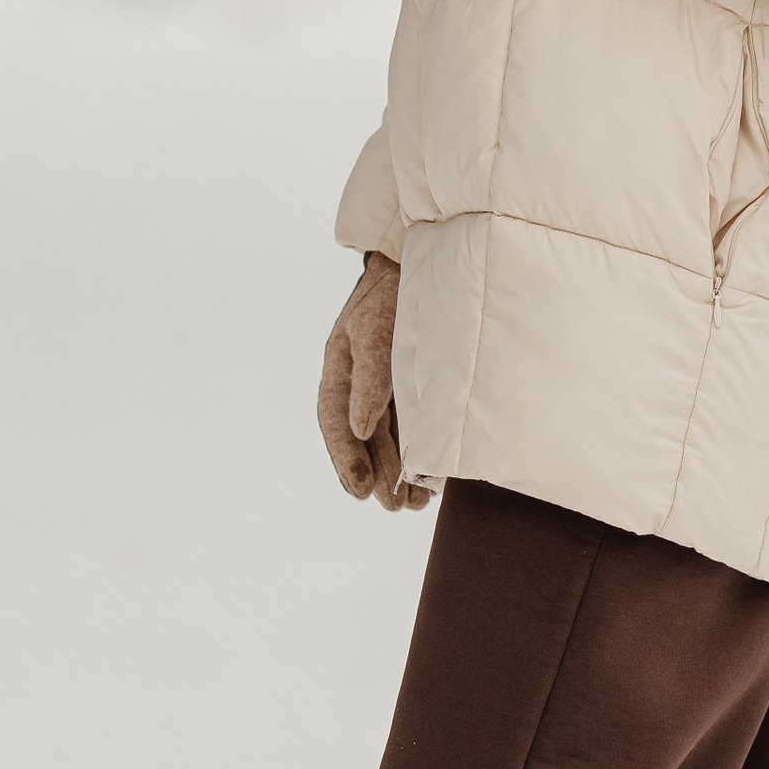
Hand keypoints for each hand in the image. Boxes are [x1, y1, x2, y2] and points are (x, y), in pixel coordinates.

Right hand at [317, 252, 428, 512]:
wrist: (427, 261)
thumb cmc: (393, 292)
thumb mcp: (375, 332)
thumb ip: (370, 378)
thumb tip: (359, 427)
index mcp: (339, 368)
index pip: (334, 421)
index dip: (345, 459)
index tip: (361, 491)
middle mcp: (361, 382)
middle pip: (364, 438)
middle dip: (379, 475)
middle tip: (394, 507)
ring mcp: (389, 385)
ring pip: (390, 439)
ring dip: (400, 473)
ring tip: (414, 504)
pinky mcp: (416, 386)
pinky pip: (414, 427)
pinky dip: (422, 454)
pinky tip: (434, 480)